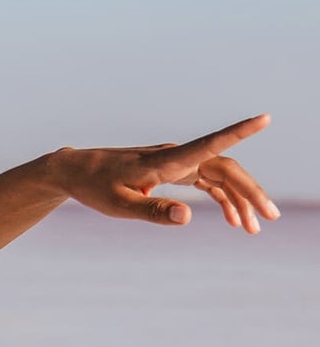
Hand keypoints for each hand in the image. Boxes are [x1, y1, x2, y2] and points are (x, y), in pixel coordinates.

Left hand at [47, 115, 278, 233]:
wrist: (77, 171)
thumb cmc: (95, 188)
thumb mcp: (119, 205)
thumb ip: (152, 211)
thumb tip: (186, 218)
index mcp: (165, 161)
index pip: (208, 144)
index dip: (238, 132)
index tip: (265, 118)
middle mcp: (176, 156)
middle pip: (226, 169)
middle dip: (251, 192)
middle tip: (270, 218)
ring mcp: (177, 162)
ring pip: (220, 176)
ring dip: (240, 199)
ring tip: (254, 228)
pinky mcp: (173, 170)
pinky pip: (207, 182)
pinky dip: (222, 199)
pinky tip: (233, 219)